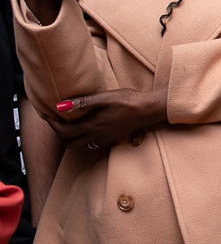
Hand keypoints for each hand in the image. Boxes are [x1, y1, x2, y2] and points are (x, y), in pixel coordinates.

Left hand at [47, 87, 169, 149]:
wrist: (148, 110)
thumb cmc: (127, 100)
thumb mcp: (104, 97)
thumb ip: (82, 102)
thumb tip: (60, 106)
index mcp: (91, 126)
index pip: (64, 132)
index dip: (53, 125)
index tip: (50, 116)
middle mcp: (96, 136)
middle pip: (69, 143)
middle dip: (61, 134)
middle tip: (59, 122)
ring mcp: (105, 139)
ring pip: (81, 145)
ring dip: (73, 137)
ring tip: (73, 124)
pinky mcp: (113, 139)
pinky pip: (93, 144)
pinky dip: (86, 138)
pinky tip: (90, 127)